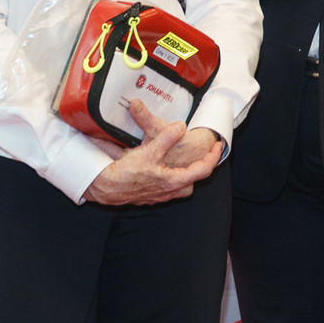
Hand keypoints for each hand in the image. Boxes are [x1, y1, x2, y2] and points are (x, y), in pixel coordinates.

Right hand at [83, 100, 223, 205]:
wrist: (105, 187)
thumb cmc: (126, 172)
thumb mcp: (149, 151)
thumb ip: (167, 137)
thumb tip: (181, 126)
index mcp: (173, 181)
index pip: (203, 170)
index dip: (214, 156)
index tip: (218, 145)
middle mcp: (168, 191)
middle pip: (193, 182)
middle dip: (199, 169)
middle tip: (203, 155)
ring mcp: (158, 196)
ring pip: (179, 188)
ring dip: (184, 175)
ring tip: (183, 162)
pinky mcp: (149, 196)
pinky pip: (166, 189)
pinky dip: (170, 178)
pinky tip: (163, 168)